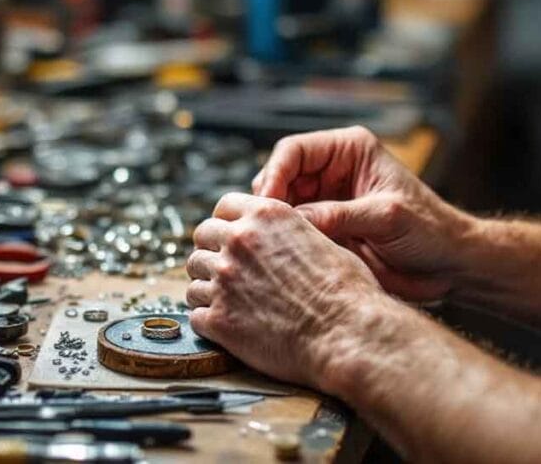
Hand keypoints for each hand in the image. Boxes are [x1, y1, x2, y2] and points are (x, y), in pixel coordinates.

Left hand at [186, 192, 383, 388]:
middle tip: (226, 271)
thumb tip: (281, 240)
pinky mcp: (219, 319)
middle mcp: (239, 241)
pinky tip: (226, 326)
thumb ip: (290, 233)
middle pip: (202, 237)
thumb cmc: (347, 292)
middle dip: (211, 252)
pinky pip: (195, 314)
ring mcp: (224, 279)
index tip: (231, 237)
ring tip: (228, 301)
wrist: (346, 334)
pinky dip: (208, 320)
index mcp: (266, 216)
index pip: (224, 206)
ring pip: (193, 276)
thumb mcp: (323, 241)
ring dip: (207, 287)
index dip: (227, 222)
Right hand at [252, 126, 475, 302]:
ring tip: (271, 245)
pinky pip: (293, 231)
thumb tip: (294, 220)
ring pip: (280, 206)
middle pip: (279, 177)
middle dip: (268, 202)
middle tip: (263, 229)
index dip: (274, 174)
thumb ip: (340, 216)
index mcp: (349, 150)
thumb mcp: (387, 217)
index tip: (267, 204)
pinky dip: (284, 242)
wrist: (450, 264)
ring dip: (274, 223)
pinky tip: (283, 256)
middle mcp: (332, 171)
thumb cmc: (431, 230)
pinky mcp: (325, 228)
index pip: (293, 151)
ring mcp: (326, 200)